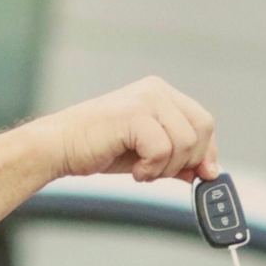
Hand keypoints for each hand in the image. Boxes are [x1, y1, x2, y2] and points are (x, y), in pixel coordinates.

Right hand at [29, 77, 216, 184]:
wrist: (58, 147)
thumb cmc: (97, 148)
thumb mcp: (146, 155)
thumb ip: (176, 158)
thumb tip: (207, 172)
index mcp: (160, 93)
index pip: (203, 121)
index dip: (207, 151)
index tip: (203, 174)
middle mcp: (156, 91)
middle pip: (202, 128)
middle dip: (188, 160)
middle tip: (160, 172)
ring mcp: (146, 99)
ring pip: (185, 142)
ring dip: (166, 168)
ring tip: (142, 170)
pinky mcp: (134, 115)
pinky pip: (164, 149)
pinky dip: (152, 168)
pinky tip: (135, 171)